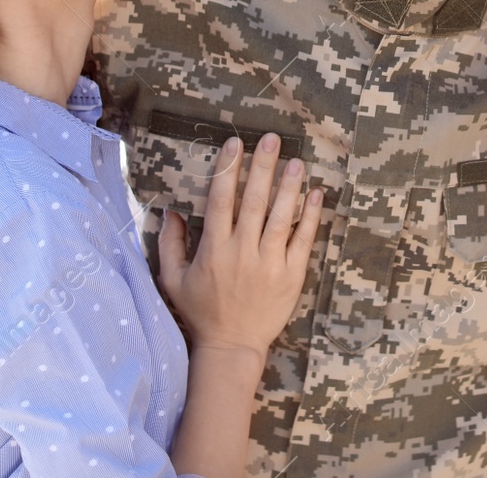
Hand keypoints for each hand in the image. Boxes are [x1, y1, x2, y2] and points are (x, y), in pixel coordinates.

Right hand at [158, 133, 322, 359]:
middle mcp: (242, 253)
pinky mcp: (291, 276)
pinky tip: (316, 194)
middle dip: (262, 168)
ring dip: (289, 187)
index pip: (220, 201)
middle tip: (271, 139)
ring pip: (280, 218)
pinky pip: (302, 240)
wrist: (231, 347)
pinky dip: (310, 217)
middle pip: (253, 202)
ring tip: (296, 161)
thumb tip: (170, 210)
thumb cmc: (200, 312)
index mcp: (213, 250)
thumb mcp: (173, 280)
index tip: (235, 144)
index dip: (228, 170)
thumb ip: (170, 244)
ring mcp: (269, 264)